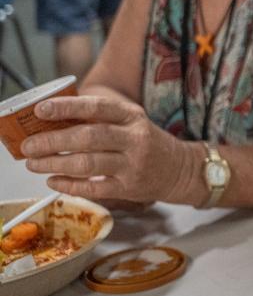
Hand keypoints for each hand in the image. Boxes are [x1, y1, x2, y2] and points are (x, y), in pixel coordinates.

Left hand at [21, 95, 203, 204]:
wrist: (180, 169)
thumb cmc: (145, 142)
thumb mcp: (130, 122)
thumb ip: (98, 118)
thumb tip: (52, 120)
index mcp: (132, 116)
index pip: (97, 107)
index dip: (67, 107)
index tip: (41, 110)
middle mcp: (135, 138)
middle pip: (88, 137)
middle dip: (52, 141)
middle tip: (29, 146)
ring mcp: (133, 165)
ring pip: (88, 164)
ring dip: (55, 164)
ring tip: (35, 164)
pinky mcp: (129, 187)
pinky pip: (93, 188)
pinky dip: (69, 185)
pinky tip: (54, 181)